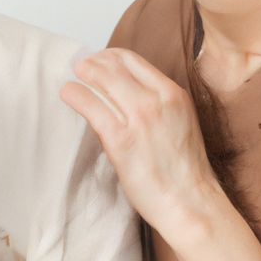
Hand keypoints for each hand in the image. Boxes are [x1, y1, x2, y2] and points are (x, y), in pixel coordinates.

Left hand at [60, 48, 217, 238]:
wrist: (191, 204)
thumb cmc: (184, 169)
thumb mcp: (179, 121)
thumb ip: (156, 102)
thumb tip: (124, 88)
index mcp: (173, 94)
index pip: (132, 59)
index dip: (109, 56)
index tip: (99, 60)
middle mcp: (157, 101)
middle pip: (113, 66)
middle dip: (93, 63)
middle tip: (81, 67)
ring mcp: (139, 119)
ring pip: (101, 81)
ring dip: (83, 75)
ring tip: (74, 78)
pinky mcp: (120, 139)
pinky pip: (90, 105)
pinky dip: (75, 95)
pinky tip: (68, 94)